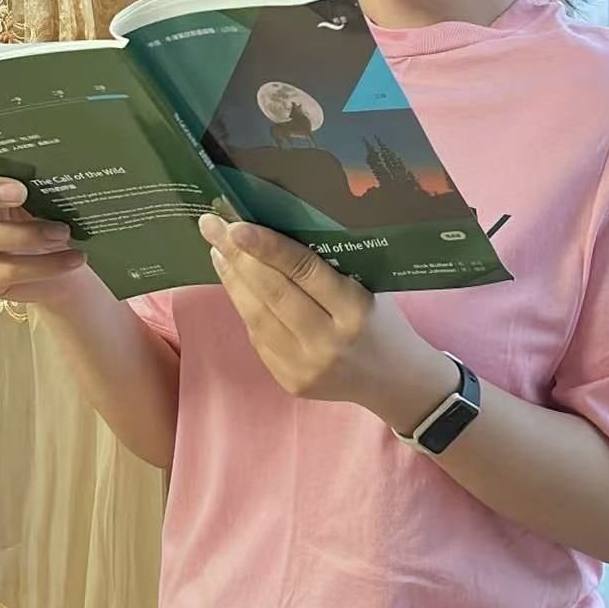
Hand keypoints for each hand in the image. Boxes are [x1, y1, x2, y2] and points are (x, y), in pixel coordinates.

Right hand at [0, 158, 88, 302]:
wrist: (63, 264)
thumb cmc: (47, 221)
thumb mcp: (43, 198)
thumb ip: (36, 180)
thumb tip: (49, 162)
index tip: (12, 177)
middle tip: (23, 193)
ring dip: (25, 233)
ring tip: (63, 232)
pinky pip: (4, 271)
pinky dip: (44, 264)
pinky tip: (73, 258)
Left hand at [199, 215, 458, 429]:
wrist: (396, 382)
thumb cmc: (383, 323)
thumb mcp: (369, 290)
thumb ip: (328, 271)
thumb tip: (273, 237)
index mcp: (355, 310)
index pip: (304, 270)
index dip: (267, 247)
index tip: (235, 225)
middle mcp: (328, 341)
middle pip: (272, 293)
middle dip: (237, 256)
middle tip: (212, 226)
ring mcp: (306, 366)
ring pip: (256, 317)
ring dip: (233, 281)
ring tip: (218, 252)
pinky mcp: (291, 382)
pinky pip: (259, 339)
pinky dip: (245, 308)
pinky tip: (237, 286)